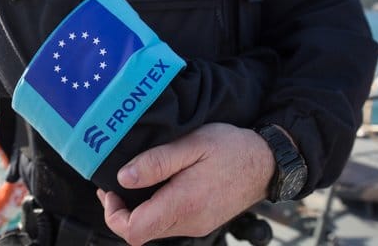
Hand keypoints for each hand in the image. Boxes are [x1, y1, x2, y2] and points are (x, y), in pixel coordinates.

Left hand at [96, 122, 274, 244]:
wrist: (267, 163)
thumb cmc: (231, 149)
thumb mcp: (192, 144)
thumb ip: (156, 162)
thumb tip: (123, 178)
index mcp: (183, 205)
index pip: (133, 230)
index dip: (113, 214)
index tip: (111, 190)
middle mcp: (189, 223)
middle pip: (140, 233)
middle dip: (122, 211)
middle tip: (116, 183)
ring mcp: (197, 225)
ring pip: (154, 229)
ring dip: (139, 210)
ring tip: (135, 181)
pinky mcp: (202, 221)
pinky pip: (169, 223)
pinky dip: (155, 209)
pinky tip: (157, 186)